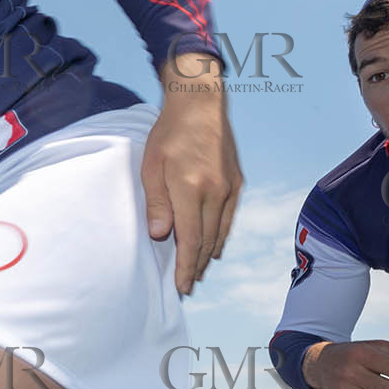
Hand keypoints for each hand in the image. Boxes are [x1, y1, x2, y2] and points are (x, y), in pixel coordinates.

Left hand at [145, 53, 242, 293]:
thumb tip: (159, 235)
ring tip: (198, 271)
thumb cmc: (169, 133)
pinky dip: (221, 236)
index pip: (189, 239)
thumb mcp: (151, 166)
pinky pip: (229, 217)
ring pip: (220, 232)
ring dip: (209, 255)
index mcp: (191, 189)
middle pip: (207, 241)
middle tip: (188, 285)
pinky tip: (215, 246)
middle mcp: (215, 192)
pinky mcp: (237, 182)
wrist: (199, 102)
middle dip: (196, 266)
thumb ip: (156, 203)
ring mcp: (229, 188)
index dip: (185, 266)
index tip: (181, 286)